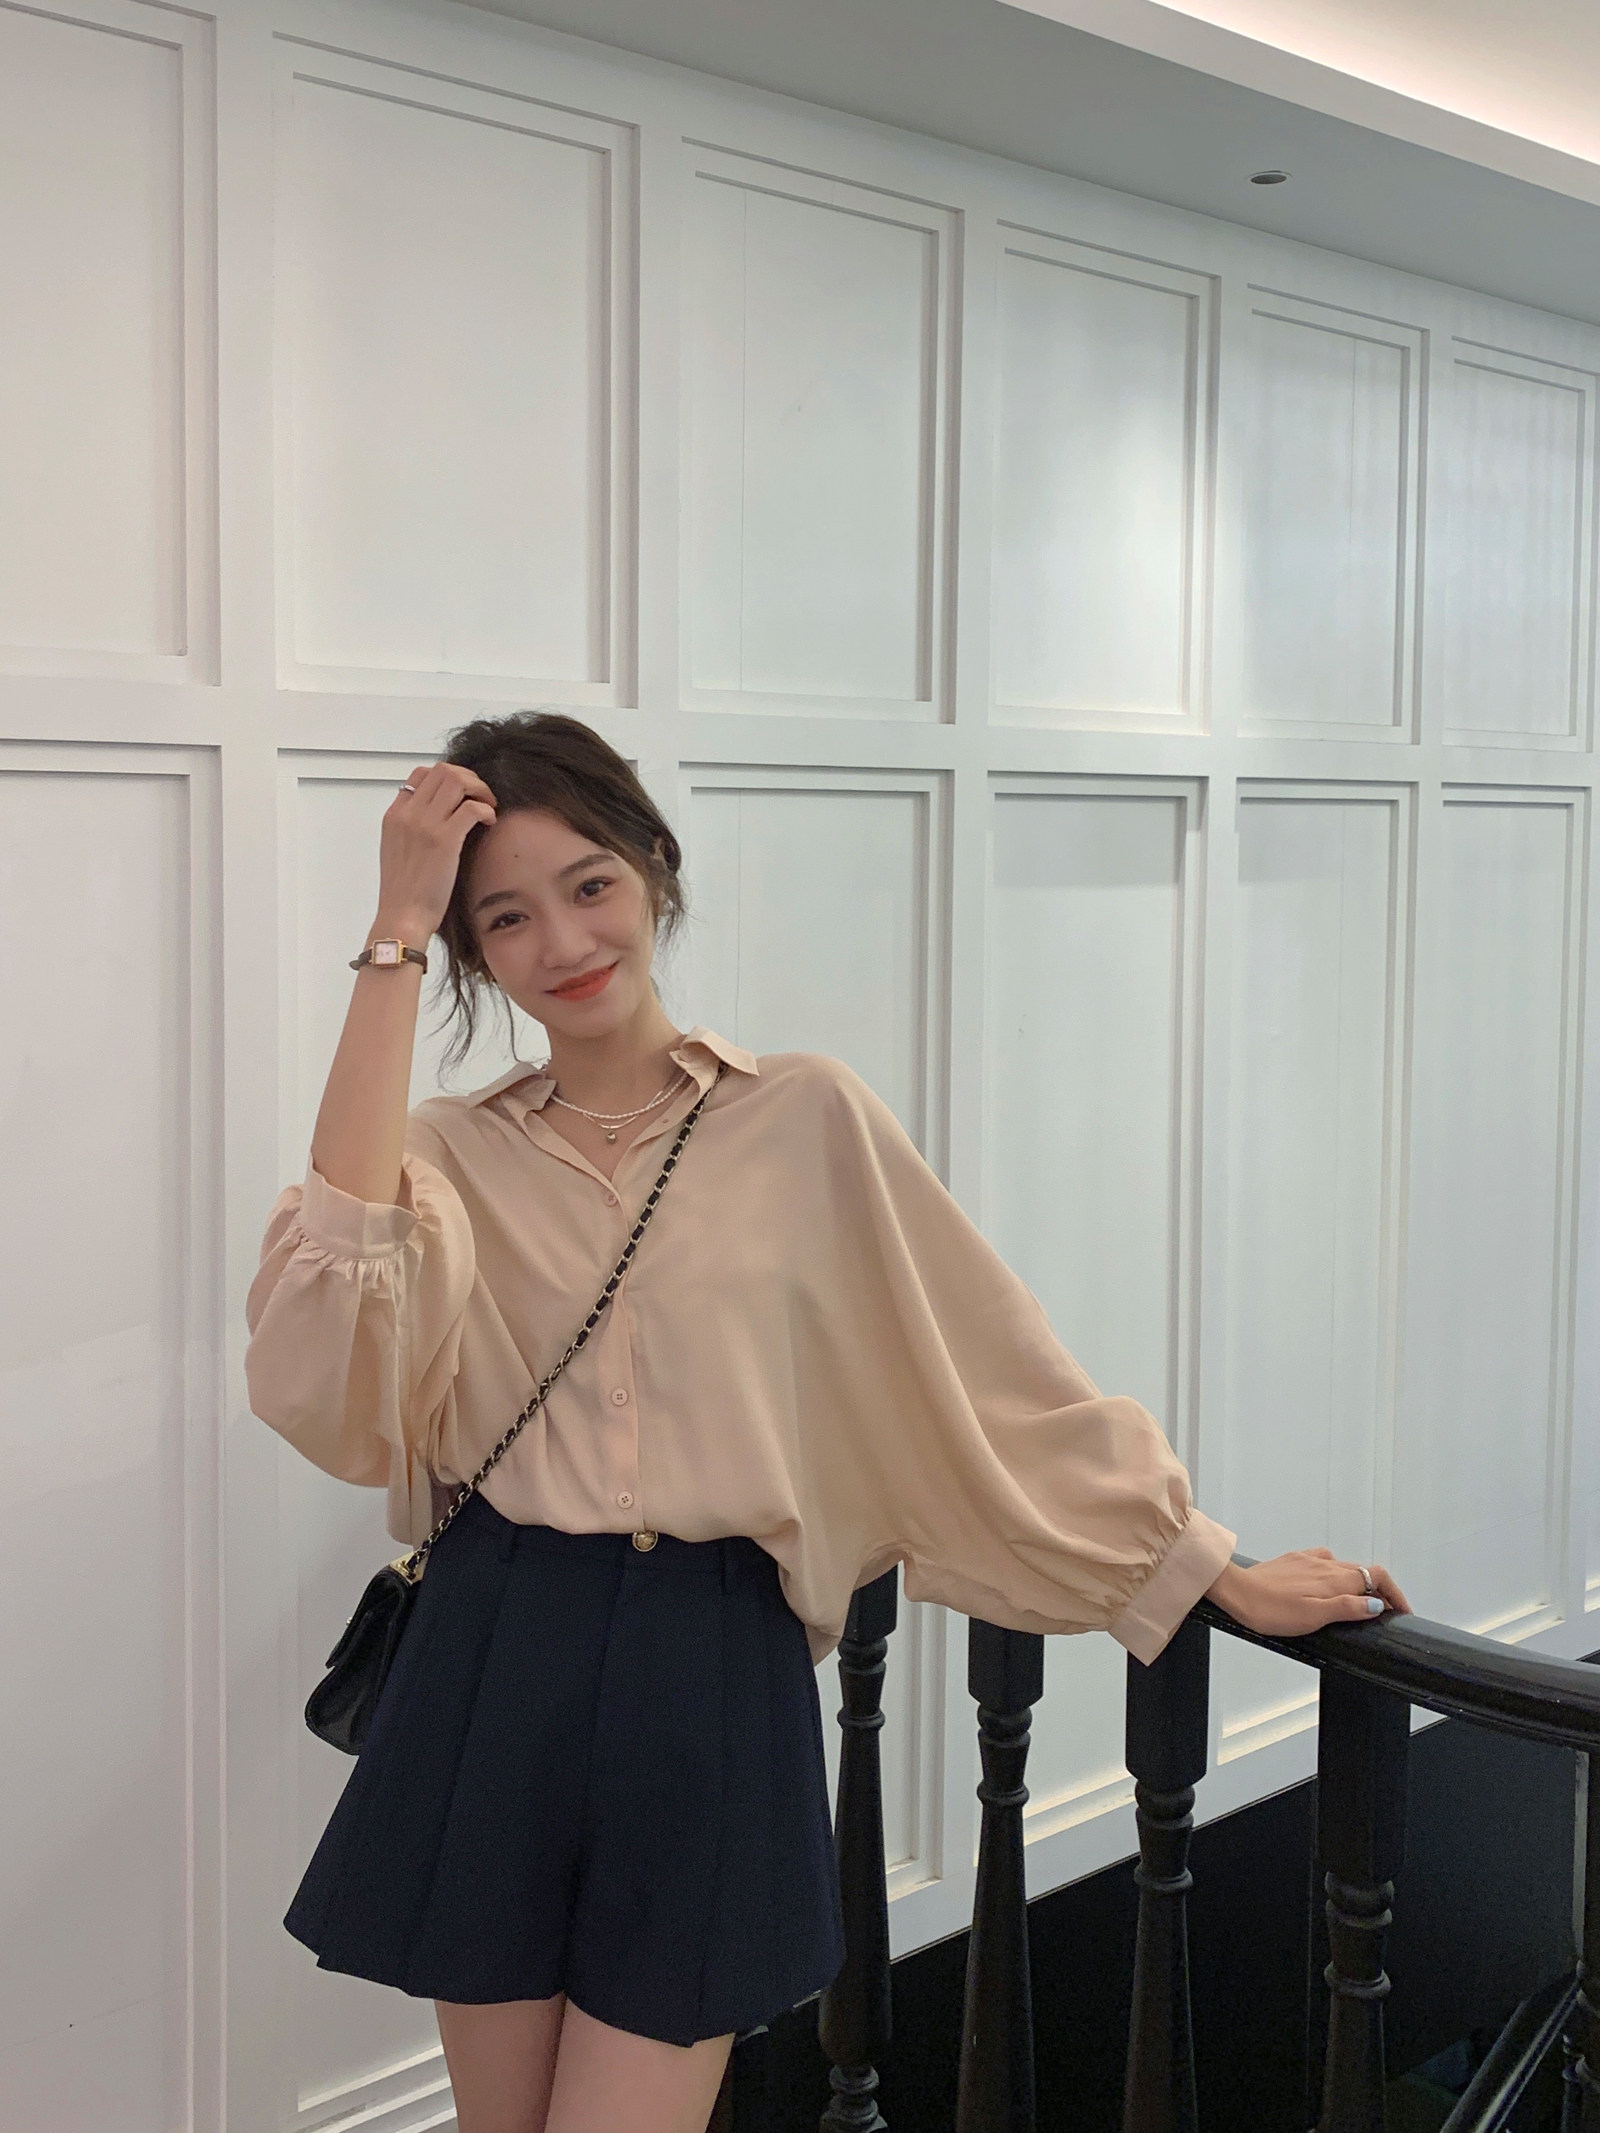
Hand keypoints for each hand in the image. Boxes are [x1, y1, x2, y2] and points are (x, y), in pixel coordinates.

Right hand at [373, 762, 497, 940]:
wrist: (403, 915)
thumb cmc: (404, 891)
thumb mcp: (396, 850)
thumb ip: (410, 827)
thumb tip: (433, 814)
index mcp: (395, 815)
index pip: (420, 774)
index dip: (446, 777)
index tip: (462, 792)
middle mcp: (408, 814)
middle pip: (442, 771)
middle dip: (468, 778)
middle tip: (481, 796)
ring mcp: (426, 825)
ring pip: (458, 782)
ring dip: (480, 789)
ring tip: (488, 806)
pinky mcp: (445, 840)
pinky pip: (472, 807)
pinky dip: (486, 809)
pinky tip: (489, 822)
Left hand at [1206, 1549, 1410, 1637]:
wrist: (1235, 1592)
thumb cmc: (1270, 1610)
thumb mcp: (1314, 1617)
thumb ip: (1348, 1608)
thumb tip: (1377, 1604)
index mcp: (1334, 1578)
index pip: (1377, 1576)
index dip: (1395, 1593)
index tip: (1401, 1611)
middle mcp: (1324, 1563)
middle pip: (1363, 1572)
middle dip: (1378, 1591)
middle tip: (1383, 1614)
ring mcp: (1308, 1560)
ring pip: (1343, 1568)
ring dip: (1357, 1583)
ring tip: (1358, 1605)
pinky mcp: (1293, 1560)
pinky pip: (1323, 1564)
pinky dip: (1335, 1576)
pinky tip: (1326, 1588)